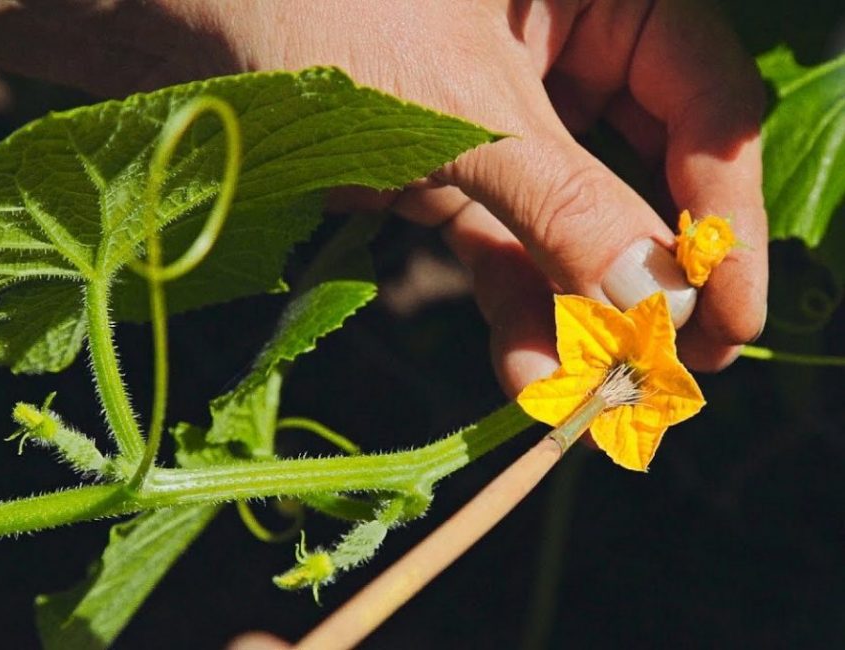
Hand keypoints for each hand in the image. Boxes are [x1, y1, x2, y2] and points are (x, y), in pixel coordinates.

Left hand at [0, 0, 767, 392]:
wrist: (177, 20)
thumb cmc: (316, 11)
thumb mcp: (458, 112)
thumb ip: (564, 202)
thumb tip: (654, 301)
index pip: (706, 106)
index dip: (726, 219)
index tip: (731, 317)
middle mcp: (563, 47)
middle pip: (645, 172)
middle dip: (648, 279)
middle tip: (675, 373)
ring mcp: (505, 112)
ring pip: (570, 221)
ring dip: (579, 312)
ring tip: (593, 396)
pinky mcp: (449, 165)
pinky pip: (502, 240)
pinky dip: (512, 305)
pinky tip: (525, 373)